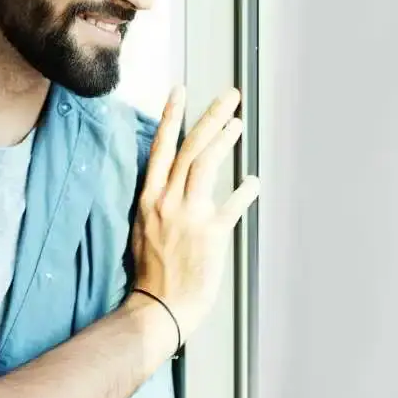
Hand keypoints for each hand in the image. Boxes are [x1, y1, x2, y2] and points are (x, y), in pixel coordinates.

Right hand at [130, 85, 259, 340]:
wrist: (159, 305)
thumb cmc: (152, 270)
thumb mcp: (143, 226)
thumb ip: (158, 199)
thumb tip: (171, 179)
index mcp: (149, 198)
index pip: (160, 148)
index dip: (171, 117)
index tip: (180, 92)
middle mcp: (166, 201)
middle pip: (190, 148)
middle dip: (210, 117)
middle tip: (228, 97)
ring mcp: (188, 216)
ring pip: (206, 165)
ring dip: (224, 140)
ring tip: (238, 124)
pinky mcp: (210, 233)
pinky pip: (232, 204)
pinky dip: (245, 191)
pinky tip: (254, 180)